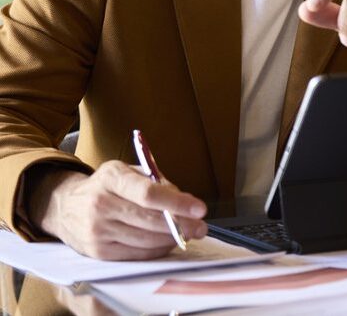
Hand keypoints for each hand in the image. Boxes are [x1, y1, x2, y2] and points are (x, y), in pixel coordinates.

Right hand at [27, 161, 207, 259]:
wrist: (66, 206)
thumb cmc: (107, 185)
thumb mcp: (129, 171)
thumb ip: (158, 182)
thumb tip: (186, 201)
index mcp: (112, 177)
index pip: (149, 193)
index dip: (177, 203)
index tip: (200, 208)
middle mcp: (101, 204)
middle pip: (149, 220)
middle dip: (182, 225)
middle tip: (201, 226)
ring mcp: (97, 231)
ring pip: (145, 240)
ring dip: (172, 239)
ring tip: (188, 233)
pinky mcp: (98, 252)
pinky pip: (135, 255)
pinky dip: (156, 250)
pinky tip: (168, 242)